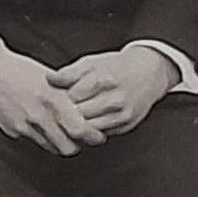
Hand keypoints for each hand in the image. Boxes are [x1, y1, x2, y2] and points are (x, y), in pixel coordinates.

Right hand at [0, 39, 103, 156]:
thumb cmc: (19, 69)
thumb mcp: (49, 78)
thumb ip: (66, 96)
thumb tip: (87, 112)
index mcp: (52, 98)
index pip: (80, 130)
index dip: (93, 136)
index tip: (98, 135)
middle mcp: (39, 115)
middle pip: (69, 147)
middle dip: (78, 145)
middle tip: (81, 137)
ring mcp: (24, 125)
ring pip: (52, 148)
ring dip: (60, 142)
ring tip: (61, 130)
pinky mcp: (12, 130)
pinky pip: (34, 141)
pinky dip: (41, 136)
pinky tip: (39, 123)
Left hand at [49, 46, 179, 137]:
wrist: (148, 73)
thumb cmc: (116, 67)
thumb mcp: (91, 62)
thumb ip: (69, 73)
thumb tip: (49, 79)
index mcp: (103, 79)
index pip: (73, 97)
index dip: (60, 99)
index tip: (53, 98)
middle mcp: (114, 99)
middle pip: (80, 115)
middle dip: (66, 114)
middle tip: (57, 111)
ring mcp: (122, 115)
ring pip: (89, 128)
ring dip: (77, 125)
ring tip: (70, 117)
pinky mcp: (126, 126)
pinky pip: (101, 134)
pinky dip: (90, 130)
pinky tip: (86, 122)